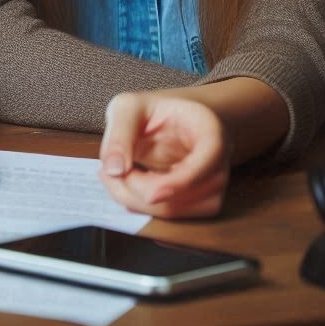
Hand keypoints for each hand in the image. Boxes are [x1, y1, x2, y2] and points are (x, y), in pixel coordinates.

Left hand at [98, 91, 230, 218]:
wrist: (166, 120)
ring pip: (180, 211)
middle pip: (190, 193)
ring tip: (113, 180)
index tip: (149, 192)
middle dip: (142, 191)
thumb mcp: (128, 107)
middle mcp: (217, 163)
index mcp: (210, 131)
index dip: (180, 181)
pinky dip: (145, 210)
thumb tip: (114, 170)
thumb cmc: (149, 110)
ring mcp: (211, 187)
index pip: (209, 160)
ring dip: (139, 203)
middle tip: (107, 174)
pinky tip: (127, 191)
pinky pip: (174, 218)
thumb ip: (120, 134)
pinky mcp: (197, 203)